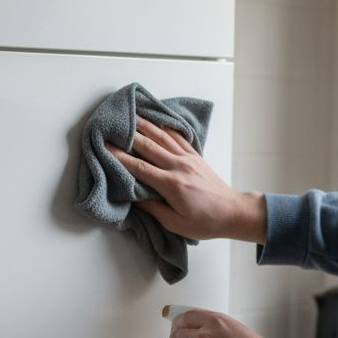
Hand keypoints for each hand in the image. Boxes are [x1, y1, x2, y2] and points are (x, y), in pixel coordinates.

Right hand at [106, 117, 266, 243]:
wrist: (232, 212)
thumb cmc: (204, 222)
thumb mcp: (175, 223)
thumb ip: (152, 208)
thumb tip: (134, 196)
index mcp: (171, 184)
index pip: (139, 167)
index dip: (120, 157)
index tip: (105, 148)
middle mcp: (179, 166)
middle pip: (149, 146)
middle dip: (128, 136)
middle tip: (112, 127)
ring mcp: (188, 158)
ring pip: (163, 136)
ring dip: (146, 125)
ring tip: (131, 115)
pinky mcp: (195, 156)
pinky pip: (178, 137)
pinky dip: (166, 126)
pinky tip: (157, 120)